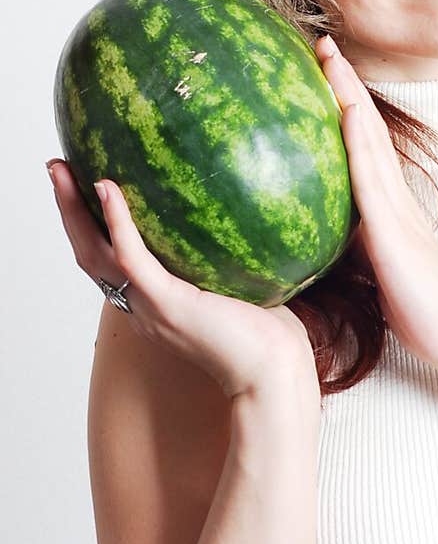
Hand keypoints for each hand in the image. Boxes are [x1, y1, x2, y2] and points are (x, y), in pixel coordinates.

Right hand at [46, 159, 320, 405]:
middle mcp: (142, 307)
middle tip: (57, 168)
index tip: (84, 186)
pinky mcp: (167, 305)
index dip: (91, 226)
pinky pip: (131, 259)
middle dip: (68, 211)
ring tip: (62, 170)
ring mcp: (151, 308)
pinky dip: (117, 223)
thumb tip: (244, 215)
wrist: (275, 375)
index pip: (110, 262)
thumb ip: (228, 258)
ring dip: (73, 211)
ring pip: (95, 254)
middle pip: (89, 254)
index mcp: (155, 305)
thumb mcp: (242, 287)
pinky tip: (108, 188)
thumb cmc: (268, 339)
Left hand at [315, 35, 437, 373]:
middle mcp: (396, 199)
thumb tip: (321, 237)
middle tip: (319, 42)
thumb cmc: (422, 313)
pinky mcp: (395, 233)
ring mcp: (398, 212)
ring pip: (369, 142)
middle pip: (366, 130)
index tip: (320, 71)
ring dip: (349, 96)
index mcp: (389, 209)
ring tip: (327, 57)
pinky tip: (344, 110)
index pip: (362, 147)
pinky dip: (358, 141)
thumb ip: (354, 247)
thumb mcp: (378, 271)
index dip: (343, 106)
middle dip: (344, 84)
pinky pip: (372, 179)